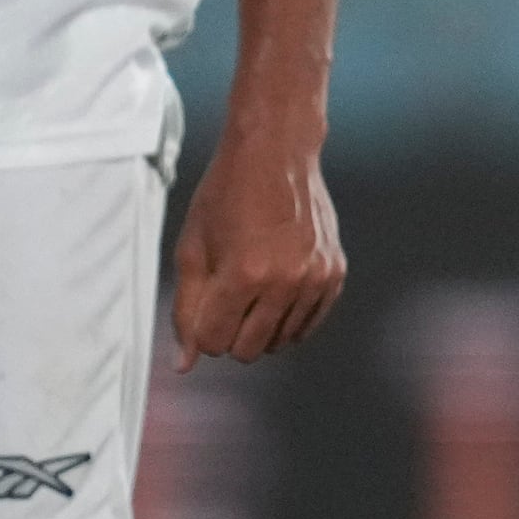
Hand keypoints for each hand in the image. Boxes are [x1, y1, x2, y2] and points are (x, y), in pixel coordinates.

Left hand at [170, 123, 345, 364]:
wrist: (276, 154)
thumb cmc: (227, 196)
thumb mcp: (192, 248)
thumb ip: (186, 309)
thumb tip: (184, 364)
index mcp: (244, 275)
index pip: (214, 344)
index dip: (202, 330)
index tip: (203, 305)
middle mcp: (285, 282)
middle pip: (248, 351)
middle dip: (229, 333)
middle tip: (226, 297)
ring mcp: (315, 279)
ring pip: (280, 342)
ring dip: (260, 325)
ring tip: (252, 287)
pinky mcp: (335, 274)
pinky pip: (308, 325)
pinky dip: (288, 317)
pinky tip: (276, 288)